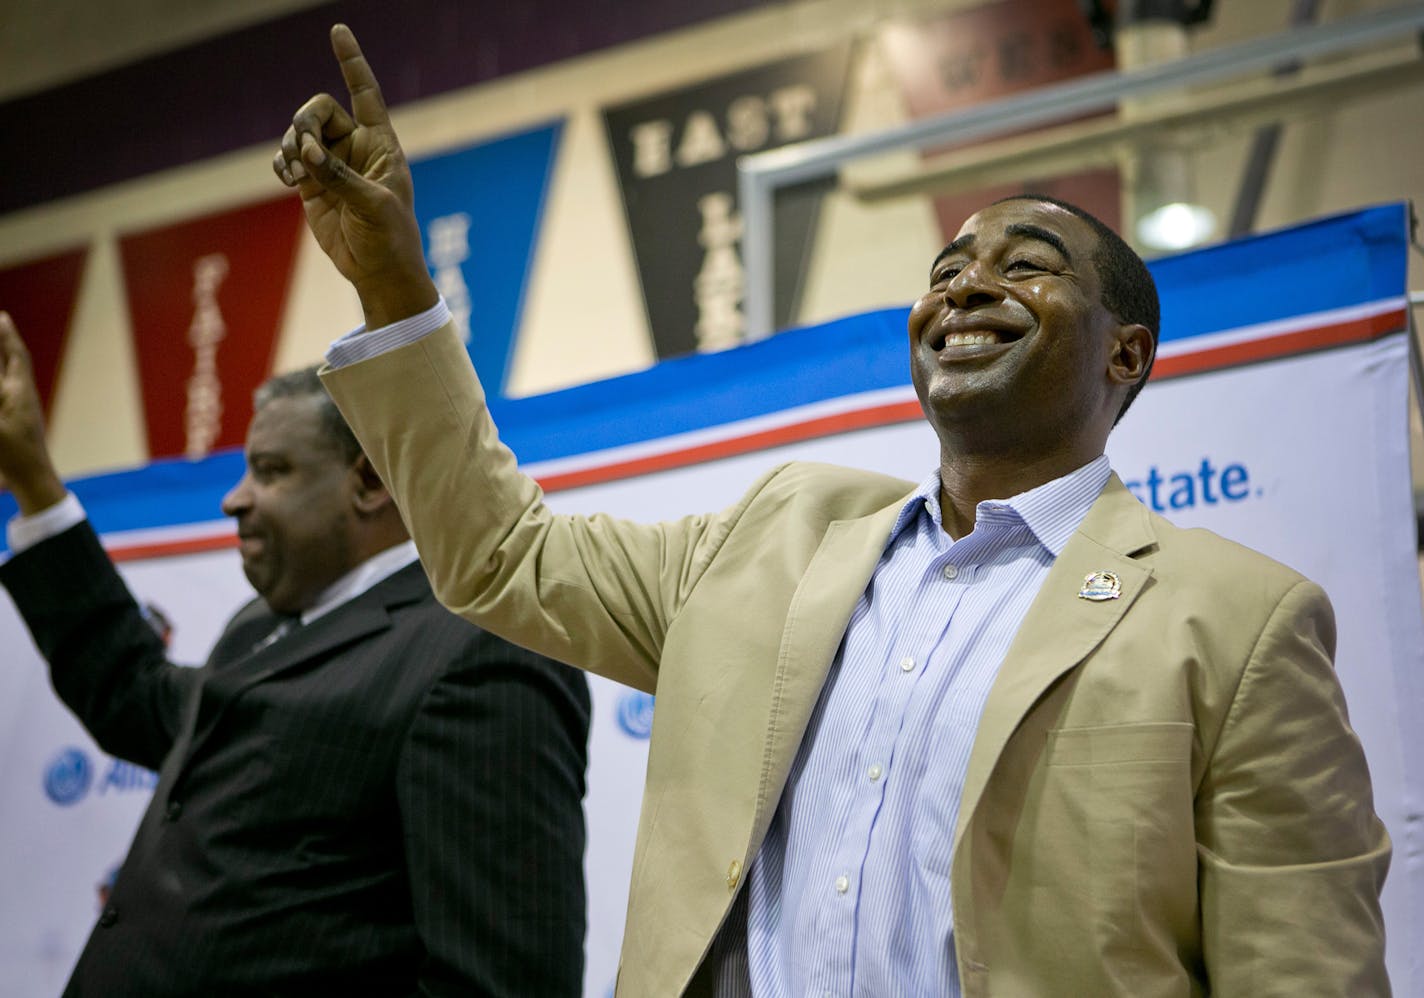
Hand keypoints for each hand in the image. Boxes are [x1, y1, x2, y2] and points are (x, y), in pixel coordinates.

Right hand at [0, 312, 65, 514]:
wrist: (33, 481)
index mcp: (20, 393)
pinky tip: (4, 378)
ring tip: (1, 342)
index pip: (15, 357)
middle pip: (13, 361)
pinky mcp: (18, 420)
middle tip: (2, 322)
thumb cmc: (16, 456)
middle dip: (4, 342)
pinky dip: (4, 379)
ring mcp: (21, 408)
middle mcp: (23, 396)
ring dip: (3, 358)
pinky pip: (8, 391)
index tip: (3, 317)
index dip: (7, 337)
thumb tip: (1, 385)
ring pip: (10, 376)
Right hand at [273, 24, 437, 328]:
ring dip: (292, 144)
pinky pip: (288, 159)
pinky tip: (290, 179)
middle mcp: (355, 148)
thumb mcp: (373, 205)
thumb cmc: (390, 237)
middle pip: (319, 109)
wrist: (377, 270)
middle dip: (305, 120)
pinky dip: (283, 163)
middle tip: (305, 146)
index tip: (338, 31)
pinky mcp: (312, 184)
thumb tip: (307, 152)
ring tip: (298, 170)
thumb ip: (339, 177)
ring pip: (300, 133)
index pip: (365, 93)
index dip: (352, 62)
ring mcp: (331, 165)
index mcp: (381, 145)